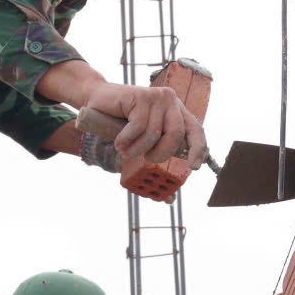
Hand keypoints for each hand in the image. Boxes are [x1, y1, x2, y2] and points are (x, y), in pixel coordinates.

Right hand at [83, 81, 205, 169]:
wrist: (96, 98)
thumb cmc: (120, 122)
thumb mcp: (142, 139)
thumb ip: (156, 155)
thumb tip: (170, 199)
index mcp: (176, 111)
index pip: (195, 129)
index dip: (198, 148)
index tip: (194, 167)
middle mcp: (170, 101)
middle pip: (176, 135)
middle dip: (159, 154)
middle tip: (145, 159)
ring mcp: (156, 96)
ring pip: (153, 133)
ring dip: (136, 149)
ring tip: (125, 150)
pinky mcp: (141, 96)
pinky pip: (138, 126)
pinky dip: (126, 140)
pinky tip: (119, 142)